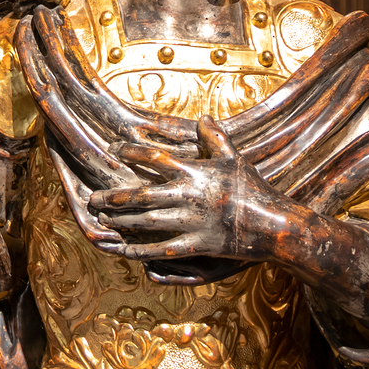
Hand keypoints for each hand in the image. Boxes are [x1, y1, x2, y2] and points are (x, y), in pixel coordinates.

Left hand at [88, 116, 297, 263]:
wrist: (274, 224)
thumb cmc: (254, 187)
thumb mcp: (236, 158)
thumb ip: (216, 137)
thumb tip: (204, 117)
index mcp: (196, 171)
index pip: (155, 158)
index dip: (132, 152)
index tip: (114, 150)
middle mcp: (189, 196)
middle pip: (142, 194)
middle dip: (115, 196)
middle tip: (93, 198)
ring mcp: (192, 222)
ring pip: (147, 222)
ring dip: (121, 221)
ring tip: (102, 219)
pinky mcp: (197, 245)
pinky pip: (162, 250)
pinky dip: (140, 251)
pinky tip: (123, 251)